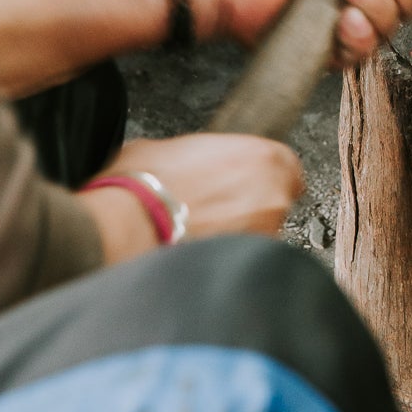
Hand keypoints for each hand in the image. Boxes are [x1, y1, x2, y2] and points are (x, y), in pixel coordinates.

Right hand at [79, 132, 304, 262]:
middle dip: (252, 206)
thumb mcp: (169, 147)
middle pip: (278, 201)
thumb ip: (199, 153)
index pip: (286, 165)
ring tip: (202, 236)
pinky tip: (199, 254)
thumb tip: (190, 162)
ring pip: (263, 233)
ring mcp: (265, 233)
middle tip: (216, 209)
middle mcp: (273, 196)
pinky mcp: (247, 264)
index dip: (262, 176)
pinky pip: (245, 259)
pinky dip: (228, 258)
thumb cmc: (144, 185)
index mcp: (262, 156)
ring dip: (240, 235)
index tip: (243, 183)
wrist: (125, 227)